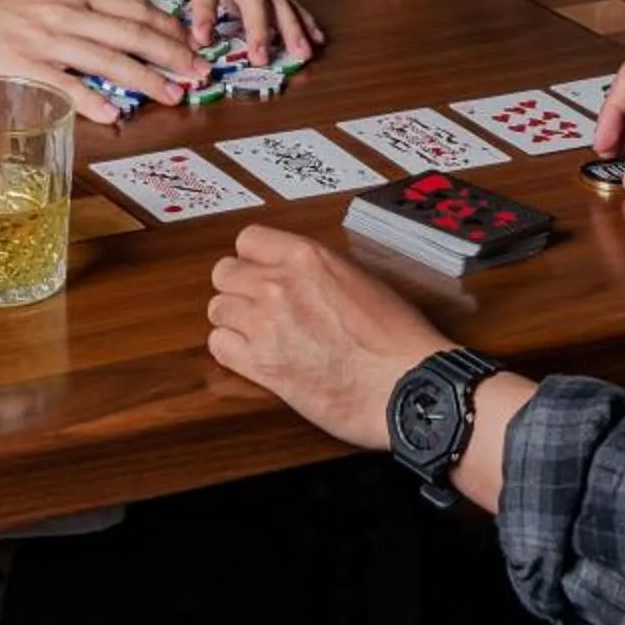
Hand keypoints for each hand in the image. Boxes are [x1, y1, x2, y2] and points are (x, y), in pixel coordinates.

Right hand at [0, 0, 215, 121]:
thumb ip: (78, 10)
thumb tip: (115, 30)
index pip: (134, 8)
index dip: (169, 27)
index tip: (193, 43)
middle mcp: (65, 13)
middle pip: (132, 33)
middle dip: (172, 54)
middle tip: (200, 72)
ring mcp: (44, 41)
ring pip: (107, 59)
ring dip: (146, 79)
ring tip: (173, 95)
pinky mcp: (21, 67)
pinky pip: (64, 86)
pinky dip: (92, 101)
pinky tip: (114, 115)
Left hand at [207, 226, 444, 448]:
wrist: (407, 384)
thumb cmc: (398, 338)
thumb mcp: (360, 280)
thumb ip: (318, 272)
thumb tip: (299, 276)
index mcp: (305, 256)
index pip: (248, 240)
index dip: (253, 259)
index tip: (261, 273)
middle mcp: (277, 284)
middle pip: (224, 274)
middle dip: (239, 290)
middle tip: (258, 308)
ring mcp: (265, 324)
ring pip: (217, 310)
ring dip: (234, 322)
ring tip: (259, 336)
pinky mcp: (260, 365)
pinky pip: (220, 346)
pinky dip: (232, 351)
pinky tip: (255, 358)